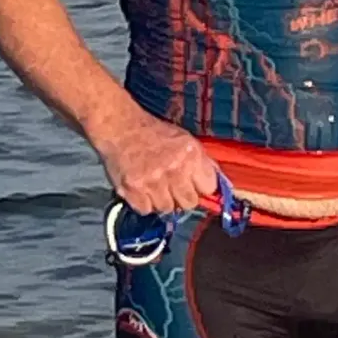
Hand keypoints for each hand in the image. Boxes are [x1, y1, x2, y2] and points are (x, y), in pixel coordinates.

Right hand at [96, 108, 219, 213]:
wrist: (120, 128)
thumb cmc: (153, 133)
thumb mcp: (184, 140)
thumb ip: (201, 162)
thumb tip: (217, 184)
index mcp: (190, 155)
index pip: (209, 188)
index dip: (201, 187)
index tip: (193, 184)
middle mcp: (173, 170)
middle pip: (189, 203)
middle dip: (182, 196)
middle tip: (172, 185)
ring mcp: (152, 182)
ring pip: (167, 208)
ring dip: (162, 200)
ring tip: (155, 185)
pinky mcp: (133, 190)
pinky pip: (146, 210)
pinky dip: (144, 203)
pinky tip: (142, 189)